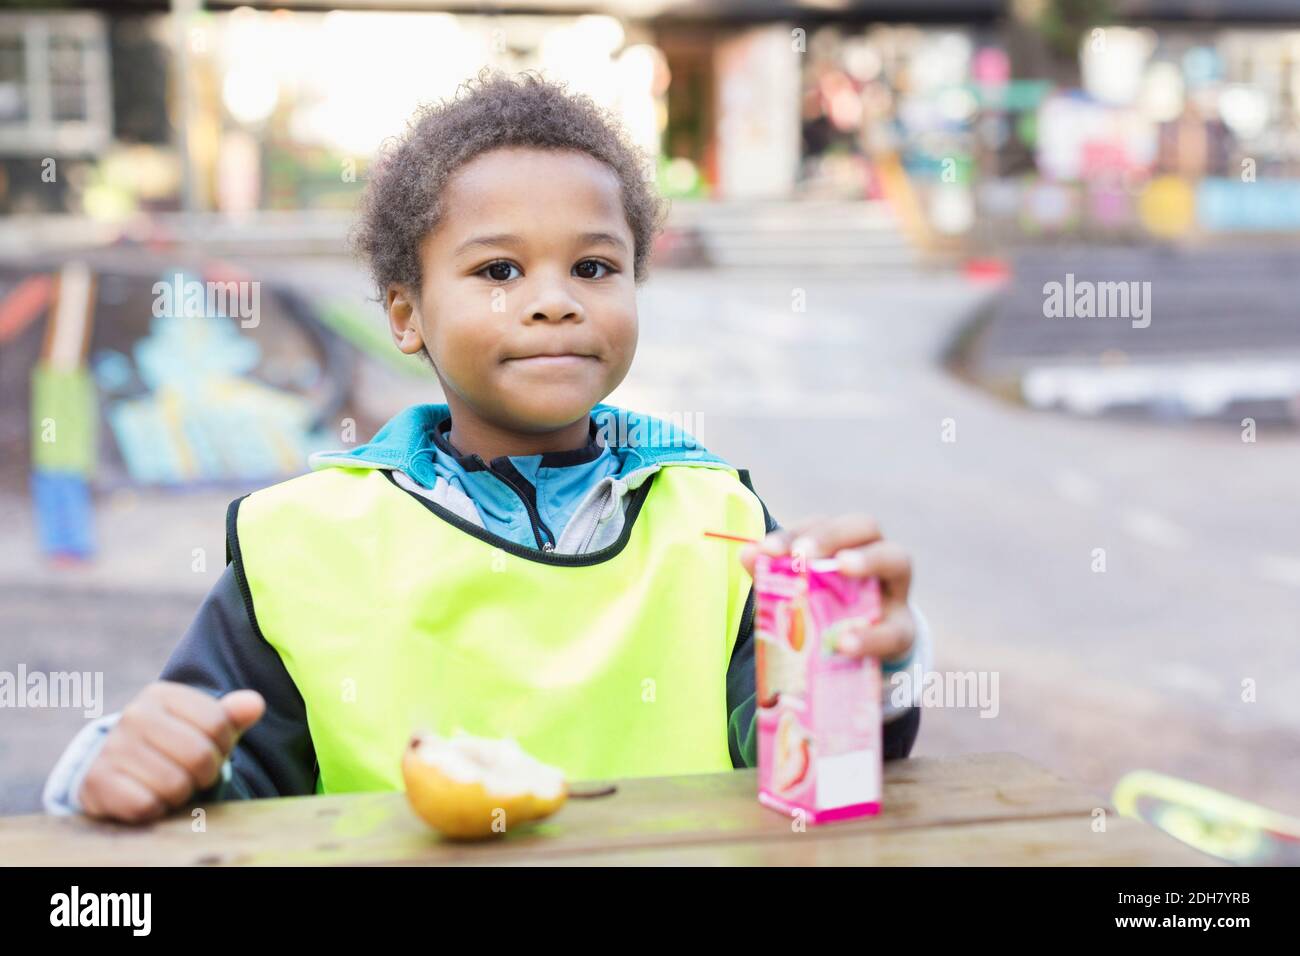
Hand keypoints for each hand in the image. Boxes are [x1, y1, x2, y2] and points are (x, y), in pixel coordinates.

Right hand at [77, 682, 264, 823]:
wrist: (119, 772)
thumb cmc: (174, 747)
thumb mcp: (204, 727)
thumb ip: (232, 716)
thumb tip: (255, 704)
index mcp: (162, 694)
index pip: (218, 723)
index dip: (223, 746)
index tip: (211, 750)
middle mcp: (133, 715)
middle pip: (199, 755)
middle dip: (205, 774)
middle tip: (193, 774)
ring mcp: (112, 748)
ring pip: (174, 784)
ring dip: (180, 794)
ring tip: (170, 785)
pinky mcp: (96, 781)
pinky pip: (145, 806)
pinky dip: (155, 810)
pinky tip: (149, 798)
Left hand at [740, 514, 914, 664]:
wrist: (865, 653)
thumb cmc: (827, 611)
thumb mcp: (801, 592)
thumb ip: (774, 573)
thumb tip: (746, 553)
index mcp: (845, 542)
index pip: (824, 524)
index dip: (796, 533)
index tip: (767, 550)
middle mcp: (876, 553)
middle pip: (865, 526)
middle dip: (831, 536)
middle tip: (803, 555)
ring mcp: (896, 589)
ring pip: (897, 558)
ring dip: (868, 561)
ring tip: (843, 567)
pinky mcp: (904, 629)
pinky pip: (894, 629)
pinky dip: (870, 636)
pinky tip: (844, 643)